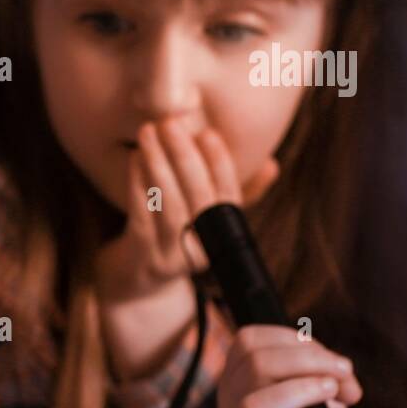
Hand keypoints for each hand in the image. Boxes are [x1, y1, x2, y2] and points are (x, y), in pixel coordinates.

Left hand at [94, 119, 278, 383]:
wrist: (138, 285)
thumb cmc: (177, 238)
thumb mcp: (208, 218)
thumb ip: (236, 192)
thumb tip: (272, 163)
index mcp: (224, 237)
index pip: (229, 197)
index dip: (220, 165)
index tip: (209, 132)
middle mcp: (203, 249)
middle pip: (199, 198)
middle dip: (186, 156)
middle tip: (172, 122)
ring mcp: (172, 255)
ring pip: (169, 204)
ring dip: (158, 163)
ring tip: (149, 132)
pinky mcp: (143, 256)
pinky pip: (141, 214)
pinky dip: (137, 183)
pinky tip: (134, 158)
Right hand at [217, 325, 365, 407]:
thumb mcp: (309, 385)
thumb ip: (327, 372)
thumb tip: (346, 381)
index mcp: (236, 372)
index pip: (249, 341)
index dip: (293, 340)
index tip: (329, 357)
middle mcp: (230, 398)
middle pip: (255, 365)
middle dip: (309, 361)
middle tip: (343, 373)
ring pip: (254, 405)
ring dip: (301, 391)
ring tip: (332, 391)